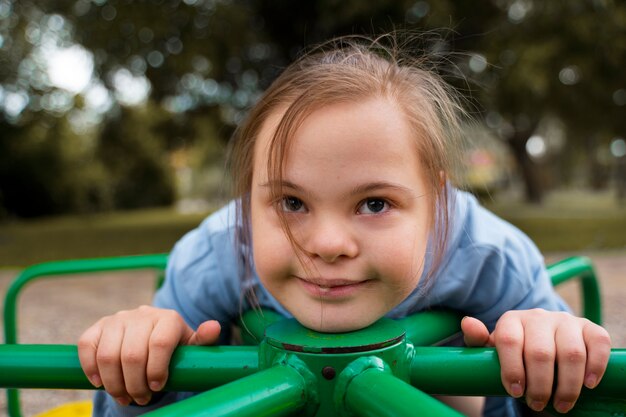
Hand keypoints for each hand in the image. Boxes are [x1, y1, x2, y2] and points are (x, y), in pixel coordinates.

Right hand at [78, 305, 220, 405]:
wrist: (151, 337)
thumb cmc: (174, 347)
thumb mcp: (191, 347)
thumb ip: (203, 340)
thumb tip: (214, 327)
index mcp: (168, 318)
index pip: (159, 344)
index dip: (156, 370)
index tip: (158, 386)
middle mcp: (142, 314)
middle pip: (132, 355)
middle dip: (135, 384)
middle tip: (141, 398)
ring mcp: (118, 319)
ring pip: (108, 355)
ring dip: (114, 383)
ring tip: (124, 396)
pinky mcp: (98, 326)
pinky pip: (87, 346)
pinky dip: (91, 368)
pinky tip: (100, 383)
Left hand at [462, 309, 610, 413]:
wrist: (544, 342)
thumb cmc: (514, 351)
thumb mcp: (492, 349)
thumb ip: (477, 341)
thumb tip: (468, 323)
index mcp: (511, 320)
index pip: (509, 342)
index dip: (512, 370)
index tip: (515, 392)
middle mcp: (538, 316)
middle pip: (540, 352)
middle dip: (539, 385)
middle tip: (536, 404)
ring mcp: (565, 320)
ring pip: (571, 353)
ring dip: (567, 385)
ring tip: (560, 404)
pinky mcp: (589, 327)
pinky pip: (597, 344)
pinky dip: (595, 367)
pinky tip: (587, 385)